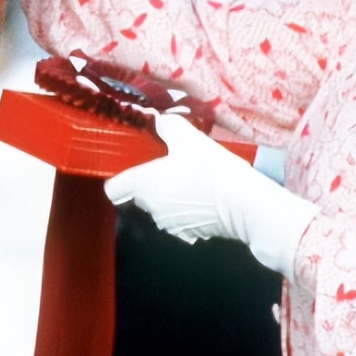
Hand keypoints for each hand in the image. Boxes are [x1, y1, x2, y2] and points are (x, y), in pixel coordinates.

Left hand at [104, 113, 316, 277]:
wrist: (242, 202)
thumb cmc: (209, 168)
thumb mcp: (188, 138)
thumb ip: (168, 126)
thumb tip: (159, 119)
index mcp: (143, 184)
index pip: (114, 189)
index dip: (122, 179)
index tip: (137, 169)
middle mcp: (150, 208)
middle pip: (139, 197)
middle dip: (153, 184)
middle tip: (174, 167)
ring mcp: (168, 225)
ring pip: (160, 208)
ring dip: (171, 197)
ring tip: (194, 181)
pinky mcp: (188, 236)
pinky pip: (180, 220)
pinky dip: (187, 211)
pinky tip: (205, 198)